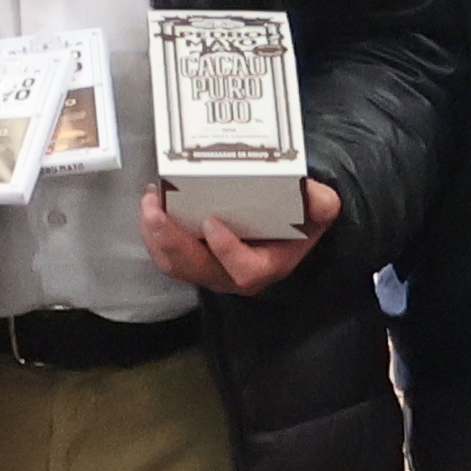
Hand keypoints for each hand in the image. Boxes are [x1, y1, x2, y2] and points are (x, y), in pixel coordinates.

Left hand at [141, 178, 337, 295]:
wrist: (283, 224)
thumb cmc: (297, 218)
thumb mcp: (317, 210)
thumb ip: (321, 204)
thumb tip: (316, 196)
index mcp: (267, 266)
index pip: (245, 271)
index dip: (227, 251)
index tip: (211, 222)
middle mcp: (233, 275)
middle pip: (197, 270)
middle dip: (172, 241)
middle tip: (155, 209)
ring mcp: (209, 270)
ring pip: (176, 265)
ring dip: (155, 236)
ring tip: (149, 202)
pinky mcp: (191, 260)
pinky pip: (166, 256)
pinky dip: (153, 233)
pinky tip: (151, 204)